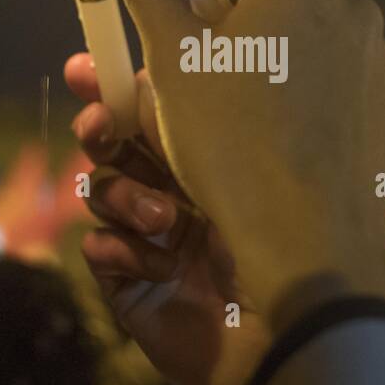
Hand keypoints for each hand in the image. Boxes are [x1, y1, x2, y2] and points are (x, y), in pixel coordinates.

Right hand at [65, 52, 269, 384]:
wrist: (301, 317)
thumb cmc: (273, 206)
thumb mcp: (221, 135)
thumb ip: (169, 101)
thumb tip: (134, 68)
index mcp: (221, 148)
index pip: (154, 106)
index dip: (114, 86)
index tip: (82, 68)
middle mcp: (192, 191)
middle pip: (120, 146)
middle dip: (101, 133)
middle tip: (98, 126)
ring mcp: (164, 242)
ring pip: (105, 195)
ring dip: (124, 197)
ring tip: (165, 219)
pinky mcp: (139, 291)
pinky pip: (101, 252)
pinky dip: (123, 251)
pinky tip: (161, 265)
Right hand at [121, 0, 384, 330]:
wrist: (309, 239)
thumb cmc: (229, 142)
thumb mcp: (170, 61)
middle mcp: (357, 9)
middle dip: (253, 14)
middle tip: (213, 63)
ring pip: (327, 40)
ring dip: (290, 57)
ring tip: (254, 110)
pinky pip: (356, 85)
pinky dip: (326, 96)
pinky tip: (296, 140)